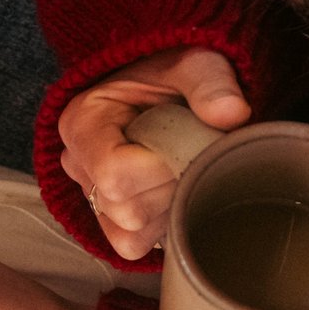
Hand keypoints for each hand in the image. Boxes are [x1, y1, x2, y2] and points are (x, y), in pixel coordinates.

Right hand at [58, 46, 250, 259]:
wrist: (168, 85)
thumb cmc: (175, 75)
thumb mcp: (194, 64)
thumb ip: (210, 82)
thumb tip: (231, 114)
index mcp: (82, 122)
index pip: (115, 174)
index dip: (163, 170)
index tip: (189, 143)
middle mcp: (77, 163)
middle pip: (126, 210)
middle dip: (173, 189)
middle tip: (193, 156)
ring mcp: (89, 194)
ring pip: (130, 234)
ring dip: (170, 210)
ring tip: (183, 172)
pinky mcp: (107, 218)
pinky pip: (131, 245)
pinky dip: (161, 227)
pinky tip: (175, 194)